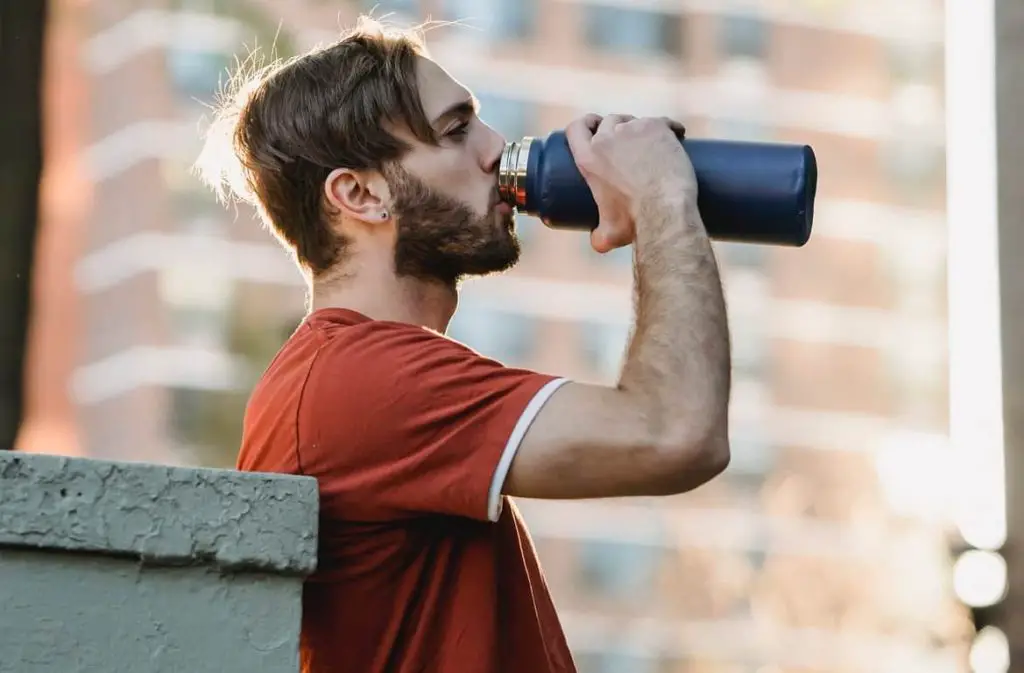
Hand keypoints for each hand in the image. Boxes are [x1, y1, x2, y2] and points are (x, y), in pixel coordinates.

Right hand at [565, 114, 696, 252]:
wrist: (665, 208)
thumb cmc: (635, 221)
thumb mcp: (609, 234)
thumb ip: (598, 238)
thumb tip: (597, 243)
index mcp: (588, 159)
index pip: (575, 128)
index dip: (584, 124)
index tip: (592, 127)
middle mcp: (606, 138)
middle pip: (608, 120)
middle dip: (617, 127)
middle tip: (629, 143)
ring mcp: (632, 129)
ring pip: (634, 120)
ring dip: (641, 128)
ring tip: (654, 144)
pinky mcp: (657, 126)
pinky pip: (664, 121)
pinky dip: (671, 129)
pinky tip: (678, 137)